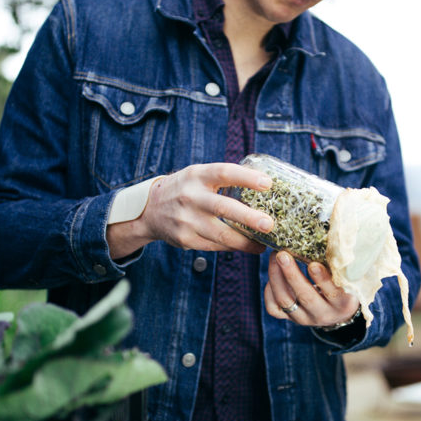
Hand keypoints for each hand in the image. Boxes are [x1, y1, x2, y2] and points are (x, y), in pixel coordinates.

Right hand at [136, 163, 273, 251]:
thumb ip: (224, 178)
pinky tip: (246, 246)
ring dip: (245, 241)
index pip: (224, 173)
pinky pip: (215, 246)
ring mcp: (186, 220)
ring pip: (221, 234)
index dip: (247, 177)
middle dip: (248, 217)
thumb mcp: (199, 175)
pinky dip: (233, 247)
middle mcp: (191, 197)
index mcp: (197, 175)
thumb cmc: (186, 189)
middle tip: (269, 224)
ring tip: (263, 244)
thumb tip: (264, 184)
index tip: (268, 183)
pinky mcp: (185, 239)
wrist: (151, 209)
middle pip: (223, 208)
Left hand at [264, 251, 359, 326]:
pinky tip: (272, 274)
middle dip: (292, 275)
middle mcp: (323, 315)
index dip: (322, 279)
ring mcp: (305, 319)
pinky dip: (269, 292)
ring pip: (286, 301)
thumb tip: (332, 238)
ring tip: (274, 256)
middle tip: (282, 255)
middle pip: (306, 297)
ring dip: (276, 277)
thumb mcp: (349, 278)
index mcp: (342, 304)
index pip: (333, 293)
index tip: (313, 265)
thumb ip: (340, 264)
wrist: (338, 310)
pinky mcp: (290, 318)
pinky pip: (274, 308)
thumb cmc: (345, 285)